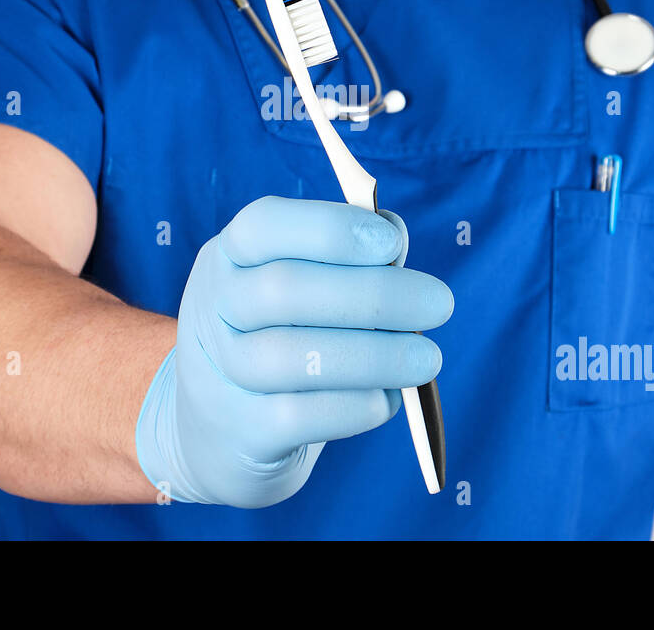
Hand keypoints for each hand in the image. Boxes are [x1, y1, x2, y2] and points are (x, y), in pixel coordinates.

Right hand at [135, 196, 452, 508]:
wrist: (221, 423)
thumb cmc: (281, 332)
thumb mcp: (298, 281)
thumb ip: (347, 255)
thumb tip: (394, 238)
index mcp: (230, 254)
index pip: (264, 225)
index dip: (330, 229)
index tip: (393, 243)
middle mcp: (213, 305)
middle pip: (285, 289)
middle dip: (375, 295)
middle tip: (440, 304)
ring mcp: (220, 370)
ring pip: (292, 357)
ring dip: (375, 356)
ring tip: (426, 359)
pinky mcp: (242, 428)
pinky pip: (301, 415)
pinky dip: (354, 406)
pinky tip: (387, 398)